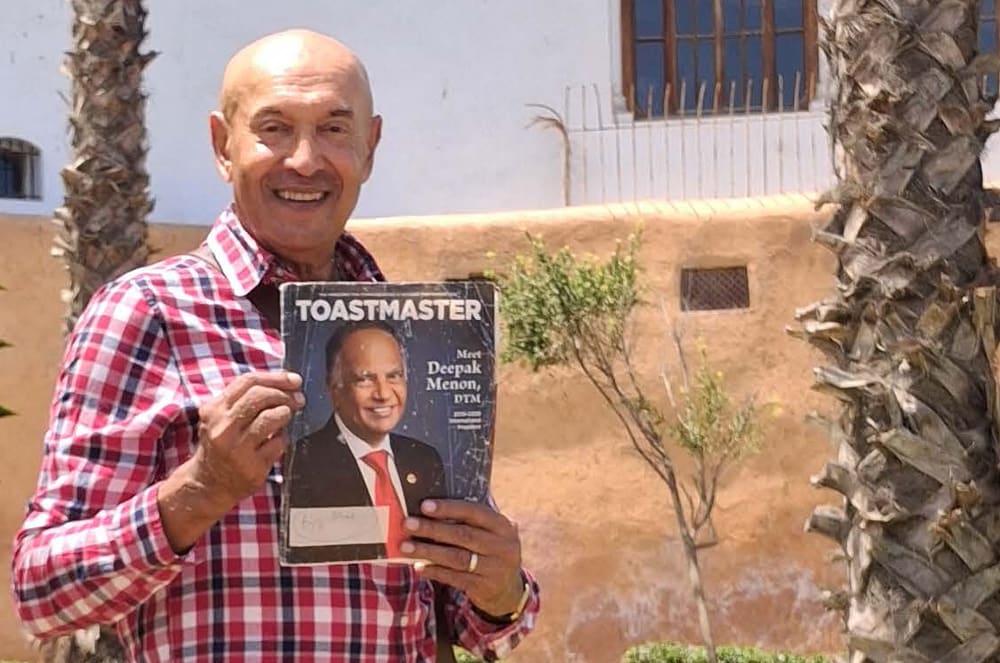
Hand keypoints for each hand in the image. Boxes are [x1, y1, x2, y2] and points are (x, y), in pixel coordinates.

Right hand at [192, 371, 304, 505]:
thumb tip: (285, 381)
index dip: (275, 378)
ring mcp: (237, 448)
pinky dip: (283, 438)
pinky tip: (277, 441)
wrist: (208, 485)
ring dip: (285, 414)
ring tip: (286, 417)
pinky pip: (278, 443)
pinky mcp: (252, 467)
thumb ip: (244, 399)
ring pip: (271, 417)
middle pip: (260, 396)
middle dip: (284, 394)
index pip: (248, 382)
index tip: (294, 380)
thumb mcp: (221, 418)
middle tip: (298, 399)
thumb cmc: (221, 445)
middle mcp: (223, 427)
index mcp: (214, 410)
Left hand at [401, 499, 524, 617]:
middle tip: (408, 524)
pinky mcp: (484, 587)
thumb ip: (470, 521)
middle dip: (432, 529)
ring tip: (406, 547)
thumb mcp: (491, 533)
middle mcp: (502, 546)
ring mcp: (495, 568)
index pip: (474, 512)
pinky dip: (435, 571)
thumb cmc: (490, 551)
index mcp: (502, 526)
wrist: (508, 590)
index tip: (424, 506)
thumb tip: (430, 508)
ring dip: (428, 551)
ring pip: (456, 558)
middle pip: (463, 535)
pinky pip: (455, 578)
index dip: (449, 508)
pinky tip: (419, 566)